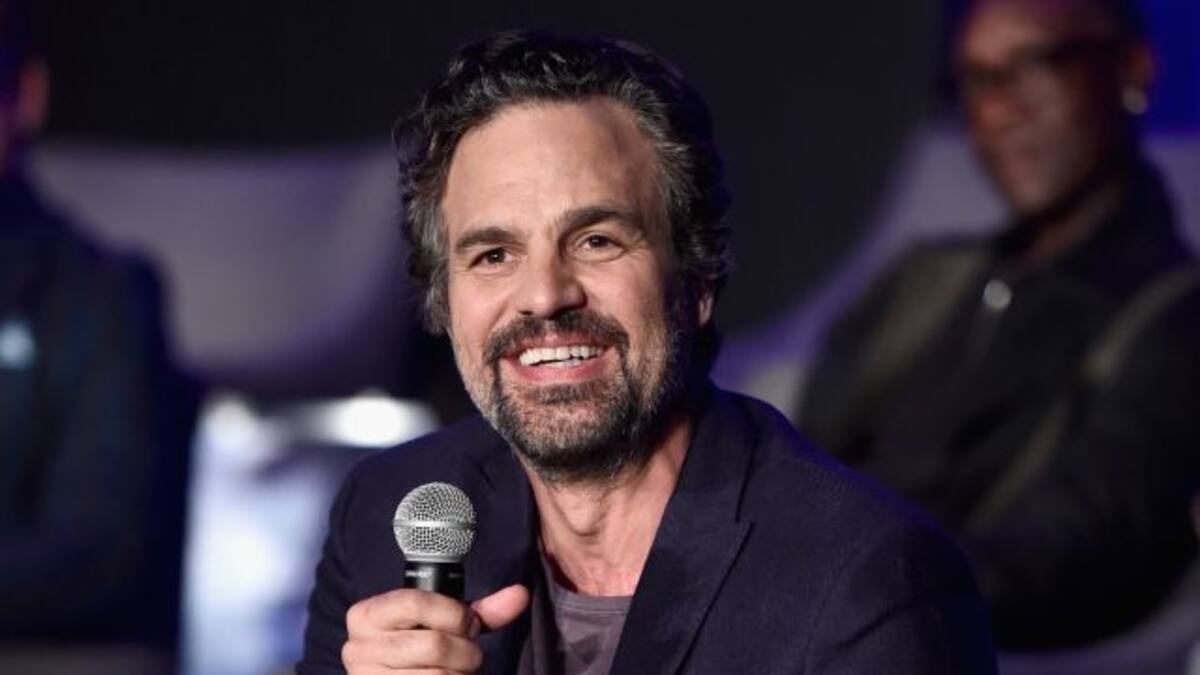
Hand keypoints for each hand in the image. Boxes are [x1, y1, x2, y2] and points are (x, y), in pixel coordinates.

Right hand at [342, 584, 529, 673]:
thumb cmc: (418, 648)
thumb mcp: (441, 623)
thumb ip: (479, 611)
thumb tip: (521, 594)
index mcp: (366, 615)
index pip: (416, 602)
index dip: (454, 615)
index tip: (466, 625)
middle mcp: (357, 648)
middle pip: (433, 644)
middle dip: (466, 651)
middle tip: (469, 653)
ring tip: (459, 671)